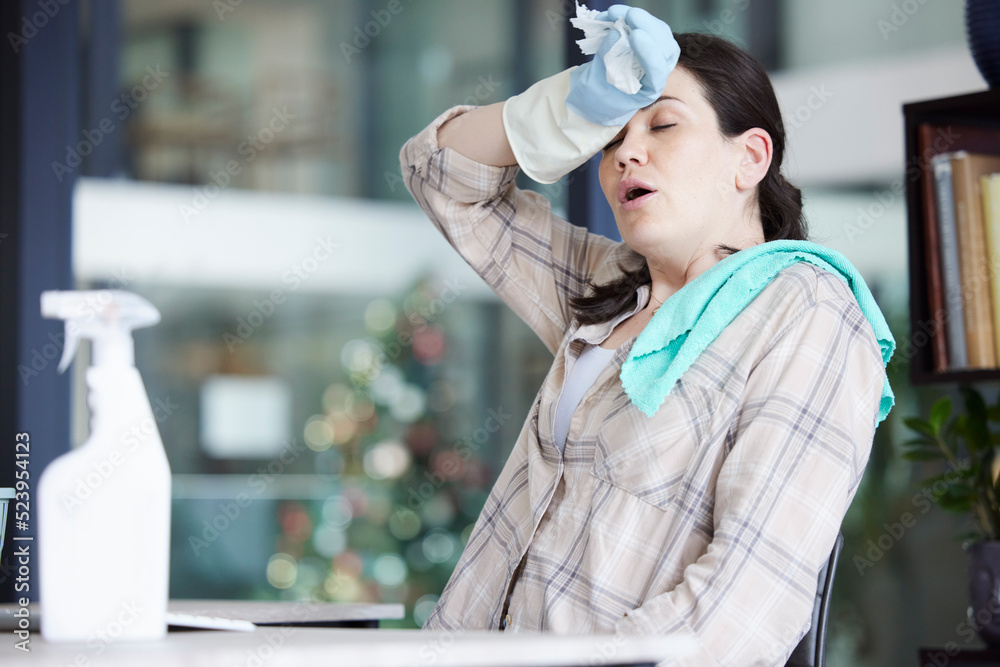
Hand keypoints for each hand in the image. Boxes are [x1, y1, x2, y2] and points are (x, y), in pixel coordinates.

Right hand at [566, 5, 679, 126]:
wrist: (596, 95)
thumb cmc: (597, 97)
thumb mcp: (596, 86)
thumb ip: (606, 62)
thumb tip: (616, 34)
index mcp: (648, 90)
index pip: (657, 71)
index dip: (648, 51)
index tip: (634, 35)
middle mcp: (657, 73)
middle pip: (665, 47)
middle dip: (649, 27)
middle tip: (630, 15)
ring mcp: (655, 55)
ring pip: (659, 32)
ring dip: (639, 18)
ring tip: (613, 12)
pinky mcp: (647, 41)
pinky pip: (645, 24)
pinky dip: (628, 16)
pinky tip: (611, 14)